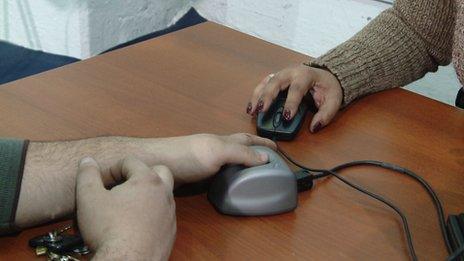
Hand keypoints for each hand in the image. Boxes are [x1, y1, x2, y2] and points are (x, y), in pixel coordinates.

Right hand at [76, 156, 175, 260]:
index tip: (102, 182)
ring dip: (148, 195)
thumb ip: (87, 175)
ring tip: (127, 206)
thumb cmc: (108, 228)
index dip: (112, 168)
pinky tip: (135, 224)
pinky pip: (164, 215)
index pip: (130, 162)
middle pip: (158, 171)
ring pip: (163, 194)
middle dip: (141, 174)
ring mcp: (170, 213)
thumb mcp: (88, 198)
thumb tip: (87, 161)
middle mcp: (164, 193)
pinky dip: (152, 214)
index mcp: (148, 179)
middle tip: (123, 187)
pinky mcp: (171, 231)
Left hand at [152, 133, 276, 184]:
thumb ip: (241, 153)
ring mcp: (205, 162)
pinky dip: (229, 176)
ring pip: (229, 161)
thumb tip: (266, 158)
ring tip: (253, 174)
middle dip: (255, 151)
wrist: (155, 164)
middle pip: (239, 148)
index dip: (262, 143)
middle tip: (269, 162)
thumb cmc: (186, 155)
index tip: (278, 149)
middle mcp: (215, 149)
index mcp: (222, 141)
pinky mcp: (196, 175)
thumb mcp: (217, 152)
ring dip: (242, 164)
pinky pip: (219, 173)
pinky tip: (229, 184)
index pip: (247, 140)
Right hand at [246, 64, 342, 131]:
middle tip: (261, 110)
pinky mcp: (275, 78)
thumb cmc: (327, 87)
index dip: (291, 103)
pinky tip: (251, 107)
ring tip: (252, 111)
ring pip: (266, 83)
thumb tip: (314, 127)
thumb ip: (326, 114)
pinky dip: (256, 95)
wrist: (324, 74)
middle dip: (267, 96)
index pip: (297, 88)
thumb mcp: (333, 100)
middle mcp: (291, 72)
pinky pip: (263, 85)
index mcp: (306, 75)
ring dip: (257, 96)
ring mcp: (281, 74)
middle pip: (276, 82)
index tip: (287, 117)